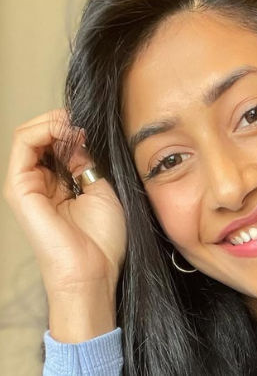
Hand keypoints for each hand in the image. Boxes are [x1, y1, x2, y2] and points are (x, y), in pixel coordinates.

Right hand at [3, 109, 126, 341]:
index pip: (57, 141)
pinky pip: (24, 143)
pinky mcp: (20, 187)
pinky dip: (46, 128)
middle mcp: (38, 181)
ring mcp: (26, 183)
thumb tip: (81, 134)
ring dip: (55, 120)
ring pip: (29, 133)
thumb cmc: (102, 240)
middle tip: (87, 120)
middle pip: (41, 134)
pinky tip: (70, 130)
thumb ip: (88, 161)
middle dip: (65, 120)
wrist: (93, 271)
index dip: (76, 127)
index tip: (98, 125)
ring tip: (79, 123)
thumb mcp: (102, 189)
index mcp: (58, 184)